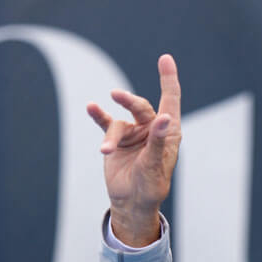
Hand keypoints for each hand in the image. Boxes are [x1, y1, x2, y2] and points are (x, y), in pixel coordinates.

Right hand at [86, 54, 182, 246]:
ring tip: (106, 150)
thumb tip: (166, 117)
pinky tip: (91, 107)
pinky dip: (98, 116)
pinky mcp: (116, 140)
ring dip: (111, 135)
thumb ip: (158, 140)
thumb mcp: (155, 165)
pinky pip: (105, 124)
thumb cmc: (151, 186)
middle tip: (116, 95)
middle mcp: (152, 129)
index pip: (171, 101)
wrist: (131, 203)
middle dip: (129, 100)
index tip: (165, 58)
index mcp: (169, 133)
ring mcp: (133, 133)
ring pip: (119, 123)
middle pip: (141, 107)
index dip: (168, 80)